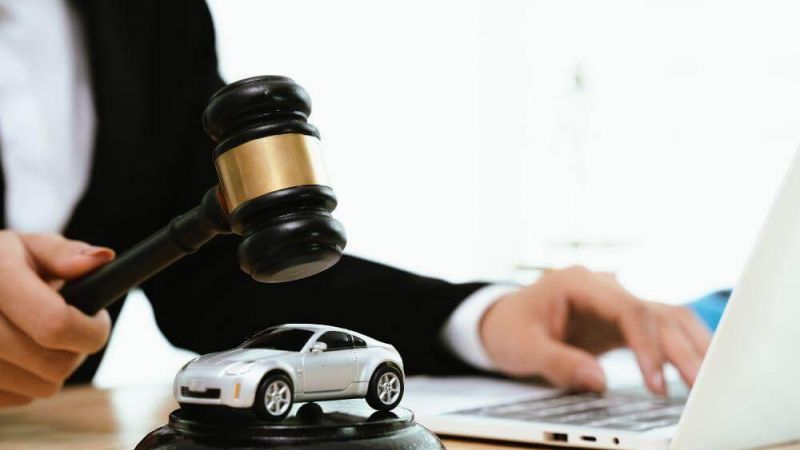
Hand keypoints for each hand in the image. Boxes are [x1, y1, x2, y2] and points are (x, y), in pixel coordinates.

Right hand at [0, 232, 114, 406]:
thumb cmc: (2, 266)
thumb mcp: (28, 248)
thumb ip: (64, 254)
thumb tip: (101, 259)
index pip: (56, 325)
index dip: (90, 329)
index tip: (99, 319)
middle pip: (56, 364)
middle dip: (76, 347)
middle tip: (70, 324)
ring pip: (43, 387)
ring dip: (53, 365)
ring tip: (40, 336)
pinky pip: (22, 398)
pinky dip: (29, 379)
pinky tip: (17, 353)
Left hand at [480, 266, 710, 394]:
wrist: (501, 321)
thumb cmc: (508, 329)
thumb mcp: (522, 347)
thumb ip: (558, 362)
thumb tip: (598, 382)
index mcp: (579, 283)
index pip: (628, 310)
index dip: (647, 347)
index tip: (656, 384)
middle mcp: (605, 287)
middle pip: (656, 314)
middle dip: (682, 351)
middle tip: (702, 389)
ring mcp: (616, 302)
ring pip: (667, 318)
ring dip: (692, 346)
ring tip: (711, 382)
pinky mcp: (621, 321)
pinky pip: (661, 329)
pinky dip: (682, 347)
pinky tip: (699, 369)